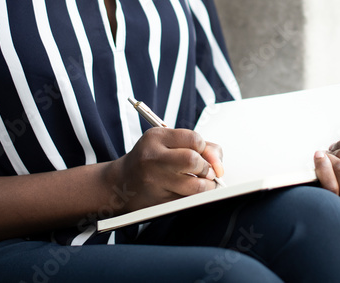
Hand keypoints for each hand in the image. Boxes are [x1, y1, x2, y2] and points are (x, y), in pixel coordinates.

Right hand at [107, 128, 223, 212]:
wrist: (121, 183)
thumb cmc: (149, 159)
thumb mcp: (166, 142)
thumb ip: (196, 145)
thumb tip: (218, 162)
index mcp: (156, 138)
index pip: (194, 139)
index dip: (204, 148)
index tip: (202, 153)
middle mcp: (153, 158)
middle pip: (193, 160)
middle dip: (207, 167)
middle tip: (206, 171)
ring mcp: (155, 181)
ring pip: (196, 185)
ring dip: (206, 185)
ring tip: (203, 182)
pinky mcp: (159, 201)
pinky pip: (189, 200)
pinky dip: (197, 197)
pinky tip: (191, 191)